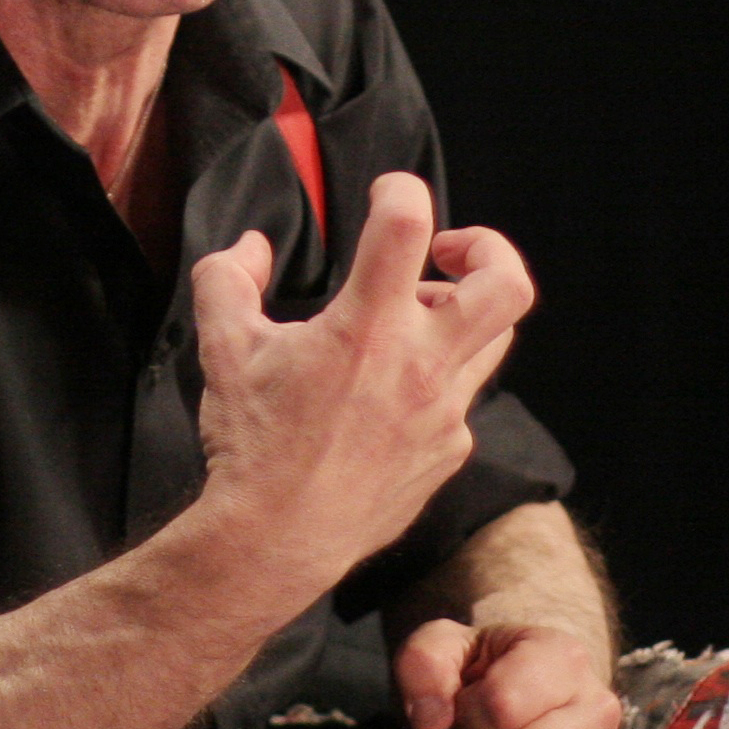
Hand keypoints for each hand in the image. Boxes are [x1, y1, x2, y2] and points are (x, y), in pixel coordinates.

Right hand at [191, 173, 534, 603]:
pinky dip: (435, 381)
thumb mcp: (221, 346)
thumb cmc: (251, 444)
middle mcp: (419, 364)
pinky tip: (391, 394)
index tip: (384, 196)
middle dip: (486, 248)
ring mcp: (443, 411)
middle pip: (507, 284)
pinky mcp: (448, 451)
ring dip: (460, 315)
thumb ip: (228, 277)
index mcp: (366, 326)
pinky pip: (460, 400)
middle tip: (443, 251)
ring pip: (494, 339)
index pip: (407, 223)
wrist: (276, 539)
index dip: (400, 190)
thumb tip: (252, 246)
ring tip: (413, 319)